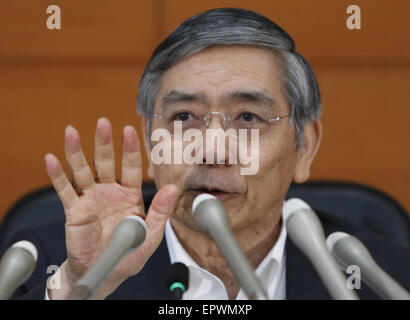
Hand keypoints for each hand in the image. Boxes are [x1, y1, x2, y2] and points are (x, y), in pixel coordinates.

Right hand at [44, 117, 177, 298]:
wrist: (105, 272)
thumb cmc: (128, 254)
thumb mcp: (149, 235)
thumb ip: (160, 212)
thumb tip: (172, 189)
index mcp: (130, 195)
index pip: (132, 167)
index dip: (130, 149)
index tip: (129, 130)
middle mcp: (110, 192)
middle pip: (106, 163)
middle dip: (104, 143)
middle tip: (103, 122)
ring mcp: (91, 199)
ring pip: (83, 171)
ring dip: (76, 152)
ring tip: (71, 132)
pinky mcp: (74, 210)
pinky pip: (65, 191)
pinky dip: (57, 176)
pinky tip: (51, 159)